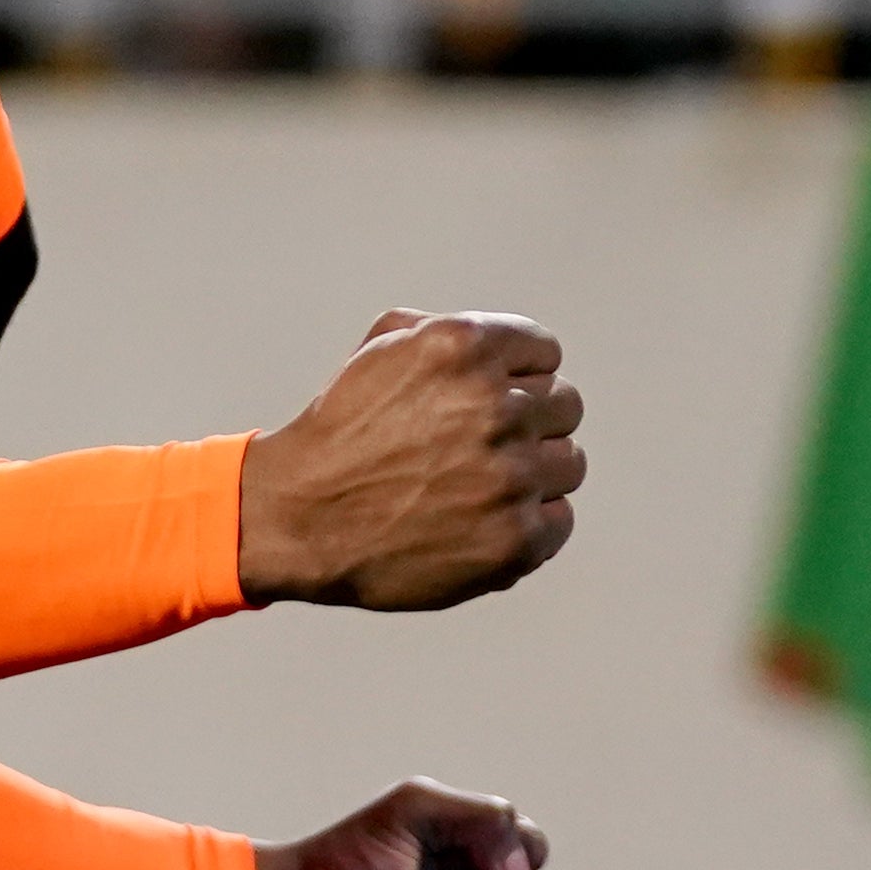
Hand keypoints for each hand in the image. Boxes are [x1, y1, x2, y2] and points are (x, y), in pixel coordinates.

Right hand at [235, 310, 580, 608]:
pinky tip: (483, 520)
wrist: (301, 518)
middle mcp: (495, 407)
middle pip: (564, 405)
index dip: (516, 377)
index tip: (490, 400)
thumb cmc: (340, 431)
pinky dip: (529, 522)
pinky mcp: (516, 539)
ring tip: (479, 485)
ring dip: (533, 472)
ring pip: (568, 462)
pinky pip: (559, 518)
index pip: (545, 353)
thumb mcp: (380, 349)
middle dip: (528, 422)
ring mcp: (510, 476)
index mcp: (465, 348)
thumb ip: (448, 331)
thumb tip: (509, 349)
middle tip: (479, 446)